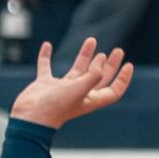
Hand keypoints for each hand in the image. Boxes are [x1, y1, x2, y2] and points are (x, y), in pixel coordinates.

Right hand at [11, 40, 134, 131]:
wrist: (30, 117)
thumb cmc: (56, 107)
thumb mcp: (79, 90)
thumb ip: (93, 75)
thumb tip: (101, 59)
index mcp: (91, 100)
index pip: (113, 90)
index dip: (122, 79)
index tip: (128, 64)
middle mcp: (79, 94)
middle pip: (99, 78)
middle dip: (109, 65)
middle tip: (117, 50)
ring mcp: (62, 89)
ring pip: (77, 70)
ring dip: (85, 56)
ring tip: (91, 40)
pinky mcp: (45, 85)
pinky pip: (47, 67)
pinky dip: (46, 57)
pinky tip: (48, 45)